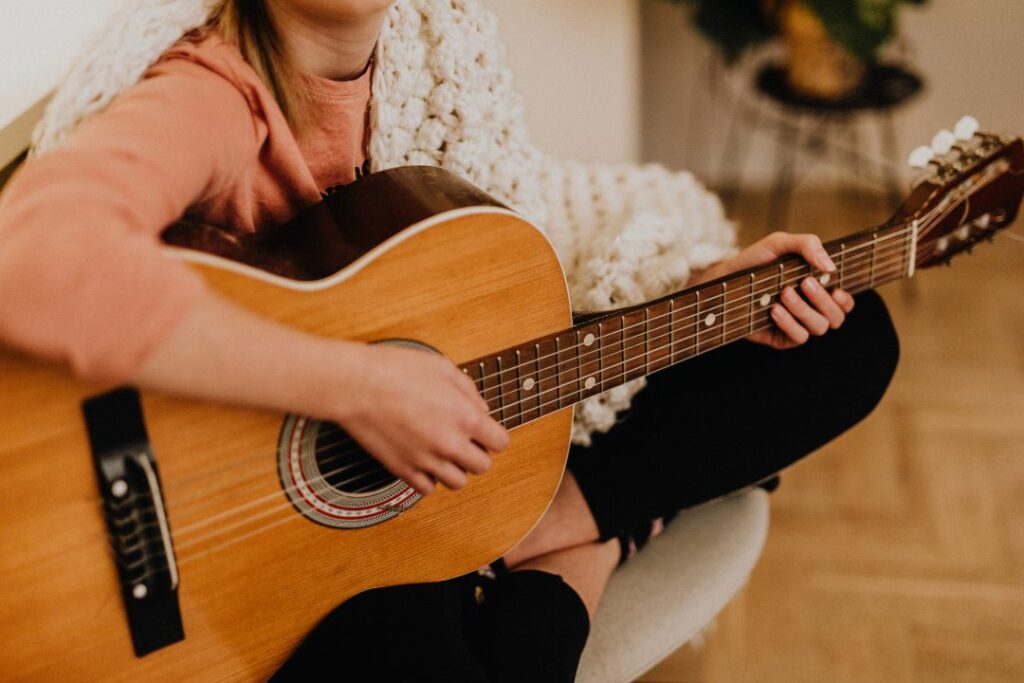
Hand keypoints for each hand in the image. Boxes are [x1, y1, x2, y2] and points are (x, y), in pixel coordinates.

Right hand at [333, 343, 509, 494]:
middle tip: (464, 440)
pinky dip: (429, 478)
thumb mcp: (442, 368)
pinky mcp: (402, 470)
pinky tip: (424, 460)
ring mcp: (426, 461)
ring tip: (444, 452)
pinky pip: (427, 489)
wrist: (355, 385)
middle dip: (477, 453)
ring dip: (455, 468)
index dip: (494, 436)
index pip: (500, 443)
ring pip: (457, 482)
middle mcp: (449, 444)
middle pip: (483, 466)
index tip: (485, 432)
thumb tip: (482, 410)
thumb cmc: (395, 370)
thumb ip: (468, 391)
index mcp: (465, 417)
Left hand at [694, 232, 854, 349]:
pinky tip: (775, 310)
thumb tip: (830, 265)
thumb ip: (808, 245)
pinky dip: (790, 323)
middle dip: (823, 300)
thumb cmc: (755, 260)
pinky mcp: (781, 337)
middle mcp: (811, 308)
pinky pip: (799, 338)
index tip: (836, 288)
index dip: (846, 300)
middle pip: (836, 317)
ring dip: (804, 310)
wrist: (724, 278)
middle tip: (804, 283)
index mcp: (818, 288)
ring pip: (819, 327)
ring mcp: (797, 324)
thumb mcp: (780, 243)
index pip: (844, 302)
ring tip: (784, 293)